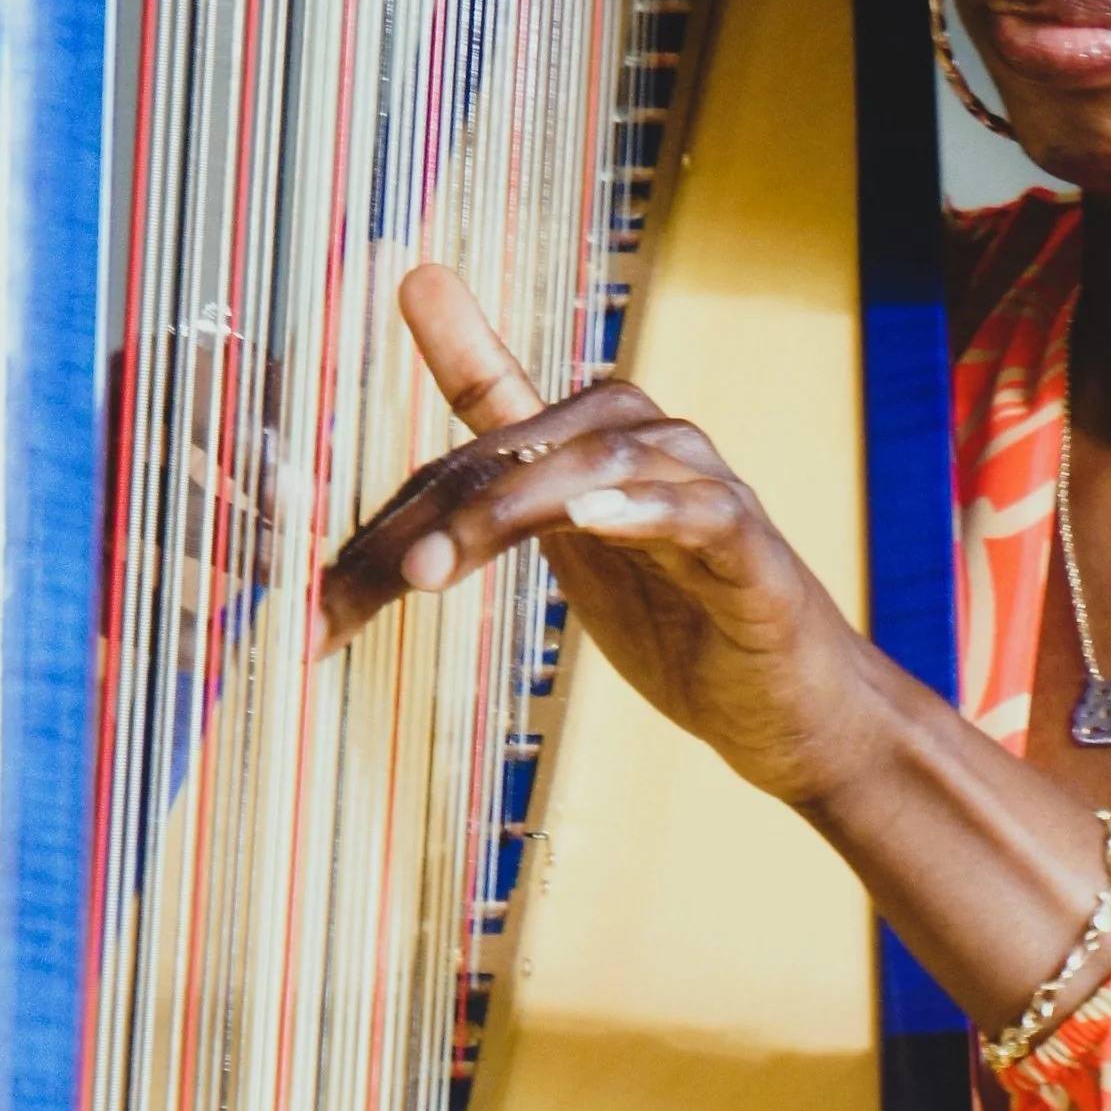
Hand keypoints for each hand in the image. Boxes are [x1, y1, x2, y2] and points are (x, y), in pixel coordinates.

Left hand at [312, 266, 887, 808]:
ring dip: (508, 508)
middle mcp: (651, 446)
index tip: (317, 542)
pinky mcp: (755, 556)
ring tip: (436, 566)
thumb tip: (414, 396)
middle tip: (356, 587)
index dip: (393, 501)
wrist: (793, 714)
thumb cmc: (679, 624)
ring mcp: (708, 495)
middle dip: (426, 520)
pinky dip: (646, 509)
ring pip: (598, 462)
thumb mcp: (564, 551)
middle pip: (518, 449)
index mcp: (593, 443)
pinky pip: (703, 515)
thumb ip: (487, 481)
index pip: (469, 451)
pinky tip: (593, 520)